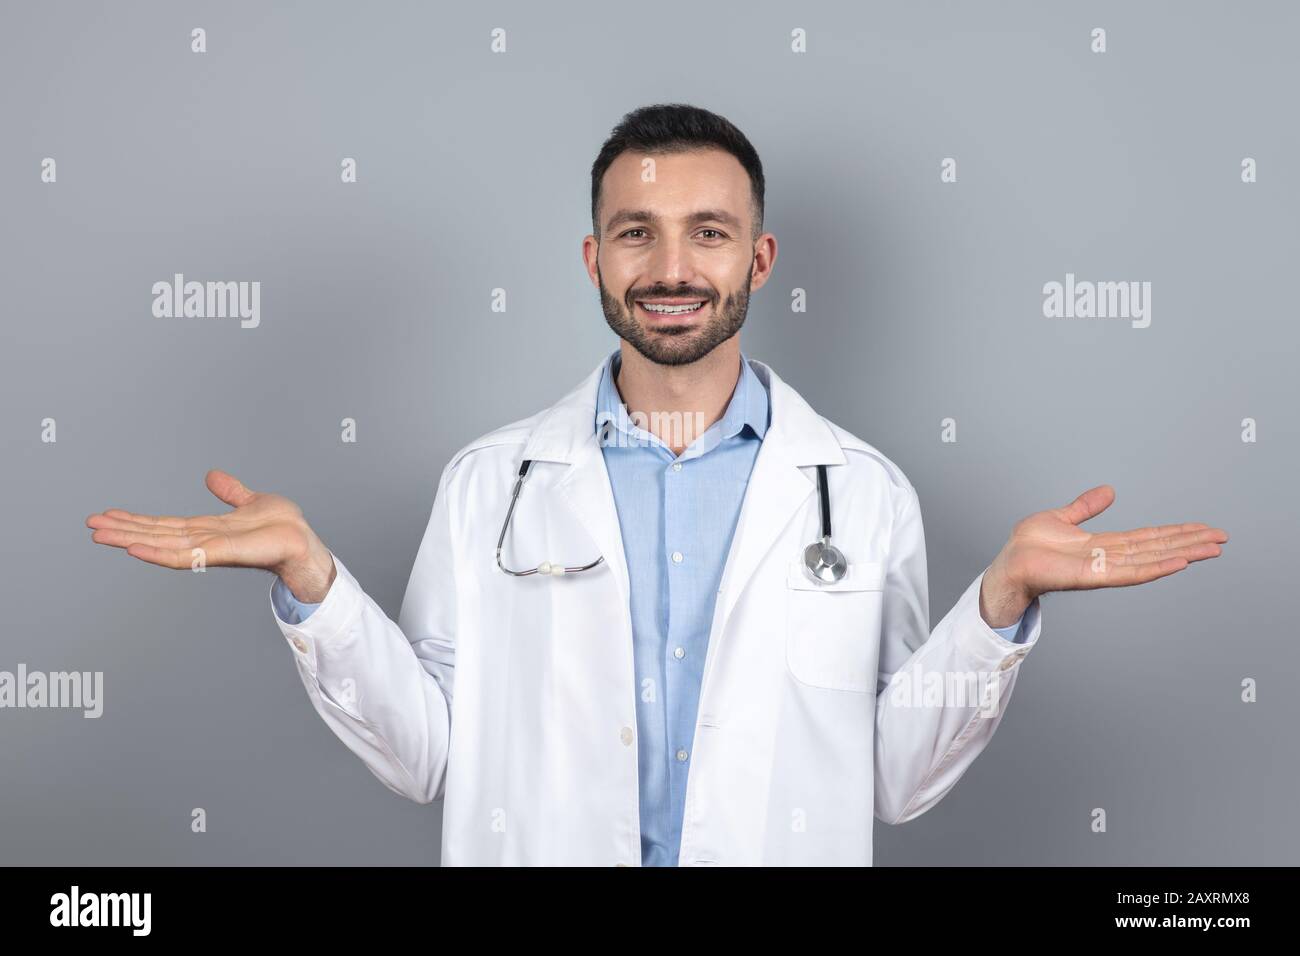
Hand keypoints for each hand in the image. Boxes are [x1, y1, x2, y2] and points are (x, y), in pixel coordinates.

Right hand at [86, 469, 336, 602]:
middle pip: (155, 534)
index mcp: (207, 529)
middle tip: (90, 526)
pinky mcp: (219, 554)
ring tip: (99, 535)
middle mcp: (202, 540)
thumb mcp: (250, 501)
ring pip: (160, 544)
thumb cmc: (282, 528)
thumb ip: (230, 492)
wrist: (303, 541)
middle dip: (123, 530)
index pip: (164, 524)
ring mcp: (208, 549)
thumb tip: (212, 476)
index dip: (137, 520)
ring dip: (129, 539)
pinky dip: (157, 553)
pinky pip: (183, 556)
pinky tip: (134, 549)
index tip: (109, 515)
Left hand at [979, 484, 1227, 627]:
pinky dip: (1156, 567)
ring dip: (1183, 554)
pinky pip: (1130, 572)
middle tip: (1222, 538)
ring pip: (1153, 559)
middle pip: (1158, 548)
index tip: (1203, 528)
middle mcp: (1111, 557)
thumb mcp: (1062, 518)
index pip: (1149, 537)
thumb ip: (1086, 507)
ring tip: (1212, 549)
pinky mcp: (1094, 576)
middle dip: (1190, 542)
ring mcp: (1105, 568)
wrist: (1009, 563)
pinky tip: (1179, 563)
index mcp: (1105, 544)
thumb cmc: (1029, 546)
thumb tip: (1109, 491)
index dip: (1177, 532)